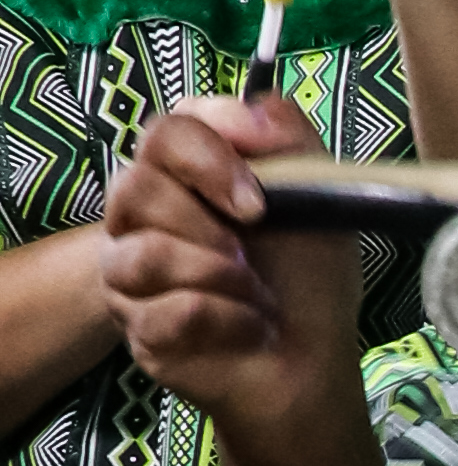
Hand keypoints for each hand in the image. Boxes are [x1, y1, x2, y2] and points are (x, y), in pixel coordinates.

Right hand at [98, 96, 359, 452]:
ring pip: (142, 254)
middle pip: (136, 187)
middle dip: (208, 224)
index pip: (164, 131)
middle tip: (251, 249)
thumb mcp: (319, 196)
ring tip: (254, 295)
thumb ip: (290, 137)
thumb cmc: (308, 276)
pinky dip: (223, 320)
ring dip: (219, 276)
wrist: (312, 358)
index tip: (259, 196)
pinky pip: (164, 311)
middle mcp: (144, 217)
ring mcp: (130, 273)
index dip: (208, 155)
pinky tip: (246, 328)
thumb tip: (257, 106)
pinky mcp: (136, 327)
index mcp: (185, 176)